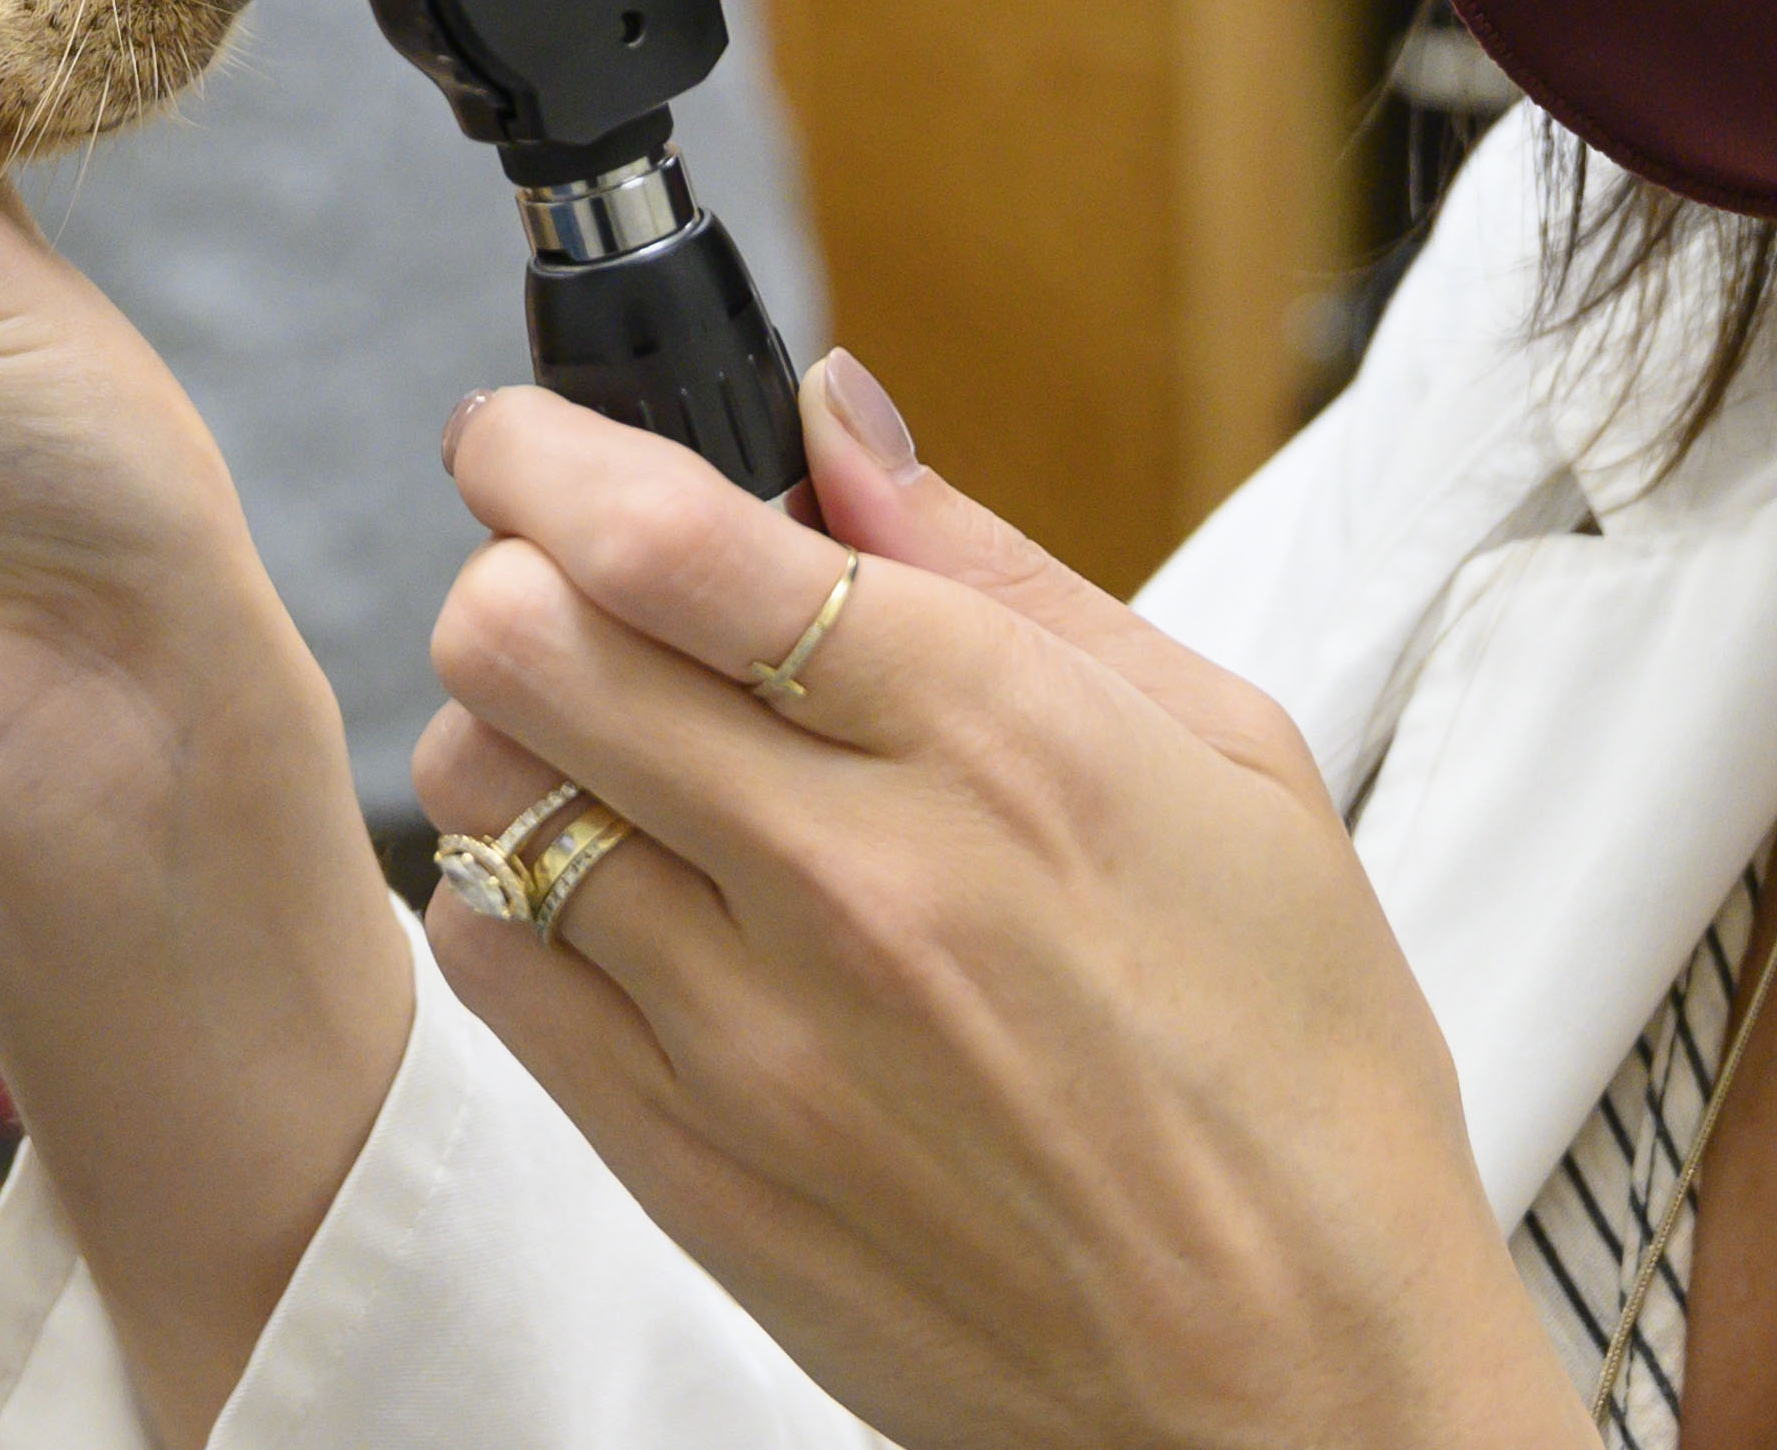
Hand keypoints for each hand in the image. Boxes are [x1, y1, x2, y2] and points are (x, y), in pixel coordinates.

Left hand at [418, 364, 1587, 1449]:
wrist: (1293, 1392)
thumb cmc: (1296, 1075)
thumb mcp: (1231, 761)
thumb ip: (1001, 570)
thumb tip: (836, 423)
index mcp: (993, 742)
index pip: (668, 542)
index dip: (547, 454)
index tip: (525, 440)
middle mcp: (846, 876)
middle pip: (523, 642)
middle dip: (519, 571)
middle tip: (573, 587)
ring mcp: (745, 1032)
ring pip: (480, 793)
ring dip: (515, 733)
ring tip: (612, 752)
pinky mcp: (683, 1165)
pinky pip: (491, 963)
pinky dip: (512, 892)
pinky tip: (615, 893)